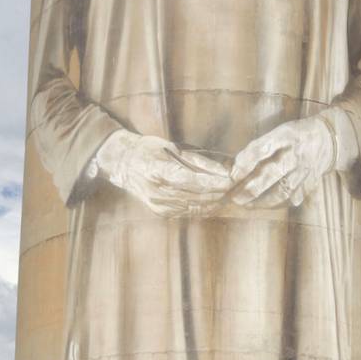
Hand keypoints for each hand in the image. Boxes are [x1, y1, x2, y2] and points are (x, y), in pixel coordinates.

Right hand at [95, 131, 231, 214]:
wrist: (124, 164)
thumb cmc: (149, 149)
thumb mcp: (172, 147)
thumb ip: (198, 160)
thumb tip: (223, 170)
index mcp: (156, 170)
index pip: (189, 179)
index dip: (211, 181)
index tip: (230, 180)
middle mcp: (156, 190)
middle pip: (194, 195)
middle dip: (217, 193)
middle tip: (236, 188)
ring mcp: (157, 204)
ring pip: (193, 206)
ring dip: (214, 202)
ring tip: (230, 194)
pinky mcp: (160, 212)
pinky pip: (187, 212)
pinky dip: (203, 207)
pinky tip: (214, 201)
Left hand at [228, 117, 334, 207]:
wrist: (328, 138)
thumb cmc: (295, 135)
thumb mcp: (278, 132)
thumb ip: (258, 148)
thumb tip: (234, 167)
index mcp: (284, 136)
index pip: (261, 149)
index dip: (245, 163)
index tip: (232, 175)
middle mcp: (295, 153)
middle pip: (272, 173)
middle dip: (251, 188)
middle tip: (235, 198)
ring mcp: (304, 170)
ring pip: (283, 190)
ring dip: (263, 201)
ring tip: (247, 205)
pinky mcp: (311, 182)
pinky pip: (294, 198)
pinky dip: (280, 204)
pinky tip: (266, 206)